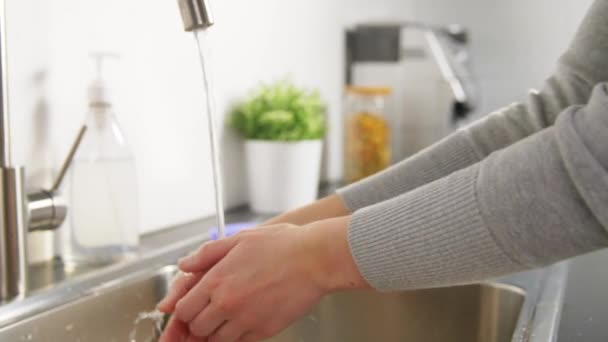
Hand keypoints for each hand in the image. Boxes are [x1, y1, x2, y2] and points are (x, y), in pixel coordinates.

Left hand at [158, 217, 367, 341]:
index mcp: (217, 280)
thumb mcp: (239, 239)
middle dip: (197, 323)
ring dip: (215, 333)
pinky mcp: (264, 331)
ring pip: (216, 340)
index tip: (188, 308)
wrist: (315, 259)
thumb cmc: (282, 245)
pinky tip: (241, 323)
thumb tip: (184, 265)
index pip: (183, 309)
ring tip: (224, 318)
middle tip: (205, 315)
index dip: (183, 311)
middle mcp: (227, 303)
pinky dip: (235, 337)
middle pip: (196, 328)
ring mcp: (246, 320)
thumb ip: (206, 254)